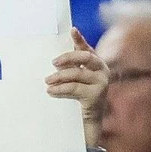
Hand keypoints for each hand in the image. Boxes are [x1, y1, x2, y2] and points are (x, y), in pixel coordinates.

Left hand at [46, 30, 107, 147]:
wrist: (90, 121)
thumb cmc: (81, 97)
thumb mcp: (77, 79)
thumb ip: (71, 67)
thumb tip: (55, 57)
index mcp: (97, 64)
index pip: (88, 48)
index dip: (80, 39)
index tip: (72, 30)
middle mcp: (103, 71)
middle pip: (86, 57)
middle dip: (68, 57)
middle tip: (53, 62)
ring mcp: (101, 83)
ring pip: (77, 74)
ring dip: (59, 76)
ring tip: (47, 81)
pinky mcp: (96, 96)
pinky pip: (74, 88)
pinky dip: (60, 89)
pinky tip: (51, 91)